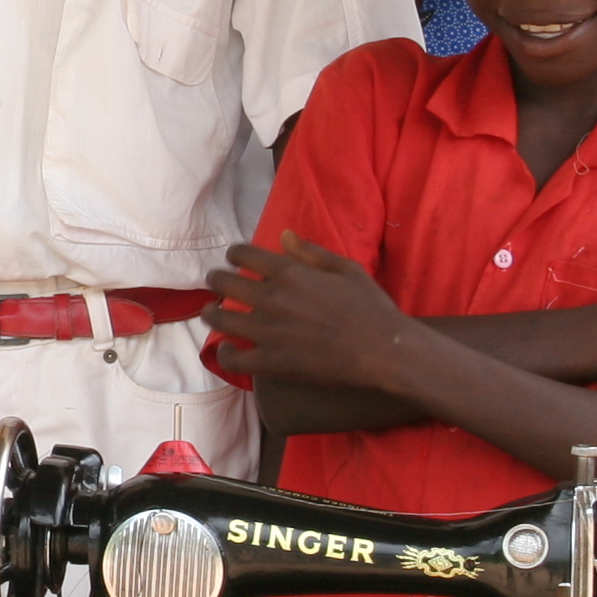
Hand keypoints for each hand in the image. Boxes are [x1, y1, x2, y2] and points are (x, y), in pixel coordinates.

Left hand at [208, 233, 419, 393]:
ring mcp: (268, 331)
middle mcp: (272, 298)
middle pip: (222, 282)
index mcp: (290, 272)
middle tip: (218, 285)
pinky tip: (230, 348)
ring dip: (211, 313)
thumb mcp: (346, 269)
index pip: (242, 254)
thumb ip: (310, 252)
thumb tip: (284, 234)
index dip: (234, 255)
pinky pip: (232, 357)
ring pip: (218, 318)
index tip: (235, 260)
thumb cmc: (371, 307)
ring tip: (214, 313)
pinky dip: (225, 353)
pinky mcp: (272, 362)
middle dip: (216, 280)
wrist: (384, 351)